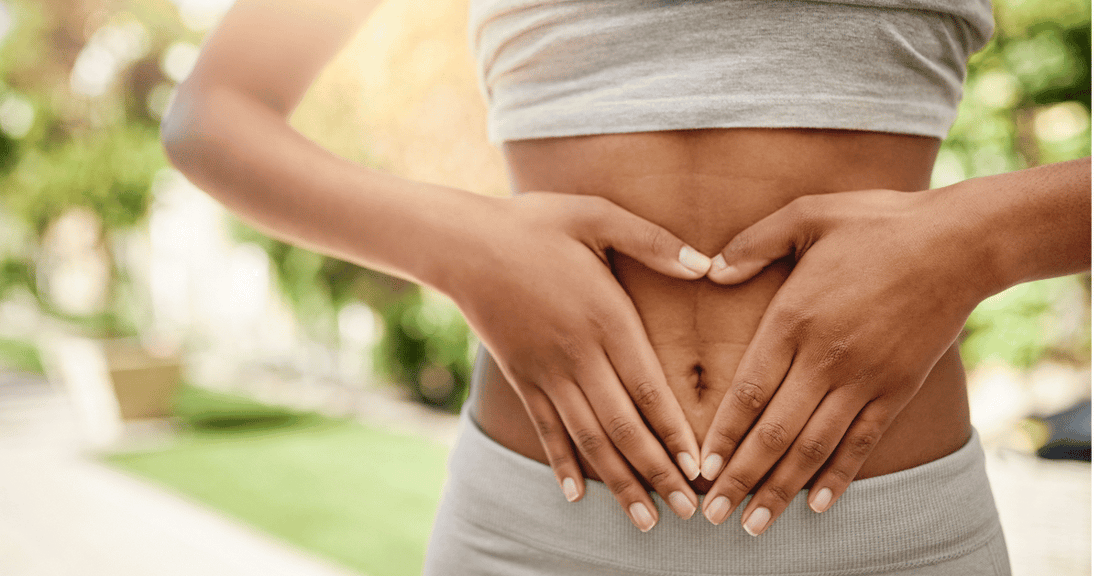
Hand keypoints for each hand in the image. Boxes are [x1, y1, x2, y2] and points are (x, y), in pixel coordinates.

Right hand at [444, 191, 712, 530]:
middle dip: (658, 473)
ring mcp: (547, 371)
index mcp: (606, 317)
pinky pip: (546, 429)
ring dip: (619, 482)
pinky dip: (562, 463)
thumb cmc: (535, 224)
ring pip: (589, 438)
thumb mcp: (597, 215)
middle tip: (689, 511)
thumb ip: (652, 241)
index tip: (700, 468)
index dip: (675, 432)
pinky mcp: (522, 376)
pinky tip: (575, 495)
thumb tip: (704, 264)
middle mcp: (578, 354)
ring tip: (646, 519)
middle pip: (625, 426)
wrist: (463, 242)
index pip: (649, 388)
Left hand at [696, 188, 991, 534]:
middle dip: (741, 478)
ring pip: (814, 447)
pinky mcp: (896, 389)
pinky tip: (818, 505)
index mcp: (795, 318)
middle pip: (775, 432)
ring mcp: (864, 379)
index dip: (723, 434)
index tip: (700, 468)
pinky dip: (839, 476)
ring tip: (755, 526)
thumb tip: (709, 271)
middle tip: (714, 516)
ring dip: (781, 489)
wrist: (959, 242)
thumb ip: (754, 243)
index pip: (749, 390)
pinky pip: (862, 442)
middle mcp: (826, 358)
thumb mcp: (807, 214)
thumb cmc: (877, 222)